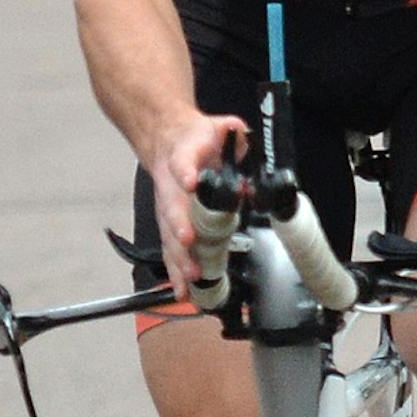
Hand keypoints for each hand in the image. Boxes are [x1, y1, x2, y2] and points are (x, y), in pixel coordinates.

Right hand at [144, 111, 249, 298]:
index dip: (185, 172)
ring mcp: (166, 207)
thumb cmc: (196, 137)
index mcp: (182, 156)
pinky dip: (176, 270)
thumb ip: (236, 134)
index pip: (182, 163)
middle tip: (190, 243)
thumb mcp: (220, 127)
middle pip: (171, 208)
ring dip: (179, 256)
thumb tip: (249, 147)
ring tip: (191, 275)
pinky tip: (182, 290)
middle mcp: (170, 185)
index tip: (190, 182)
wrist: (167, 138)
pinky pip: (170, 248)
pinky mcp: (169, 223)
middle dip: (180, 226)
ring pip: (168, 234)